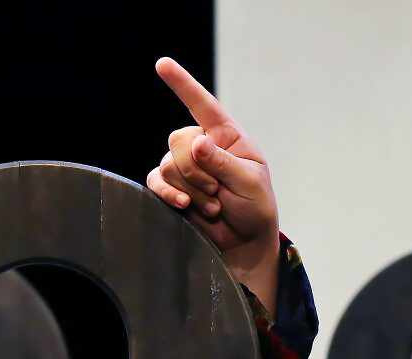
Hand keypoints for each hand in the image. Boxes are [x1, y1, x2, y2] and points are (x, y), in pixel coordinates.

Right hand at [146, 57, 278, 312]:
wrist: (244, 240)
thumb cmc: (255, 207)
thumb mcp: (250, 183)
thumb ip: (223, 163)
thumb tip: (196, 143)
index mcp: (226, 136)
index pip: (202, 105)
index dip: (182, 84)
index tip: (162, 64)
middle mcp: (202, 145)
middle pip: (179, 141)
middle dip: (197, 171)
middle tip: (218, 193)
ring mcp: (185, 165)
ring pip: (169, 165)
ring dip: (193, 190)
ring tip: (215, 205)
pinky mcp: (172, 186)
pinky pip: (156, 181)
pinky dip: (169, 194)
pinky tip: (186, 206)